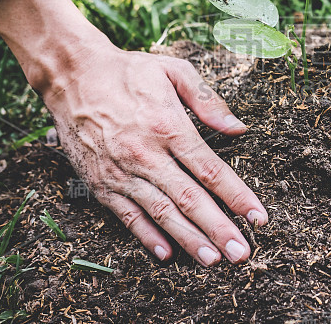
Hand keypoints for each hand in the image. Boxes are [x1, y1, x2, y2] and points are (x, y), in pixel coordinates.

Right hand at [0, 0, 266, 265]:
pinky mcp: (101, 182)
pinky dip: (146, 236)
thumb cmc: (129, 71)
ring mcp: (122, 172)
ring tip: (213, 260)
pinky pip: (127, 215)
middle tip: (242, 254)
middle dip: (219, 229)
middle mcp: (146, 154)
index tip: (258, 217)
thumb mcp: (174, 71)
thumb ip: (208, 100)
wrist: (71, 75)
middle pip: (190, 199)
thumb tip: (239, 128)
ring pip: (161, 213)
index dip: (237, 196)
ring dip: (189, 239)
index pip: (210, 169)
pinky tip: (166, 253)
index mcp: (169, 126)